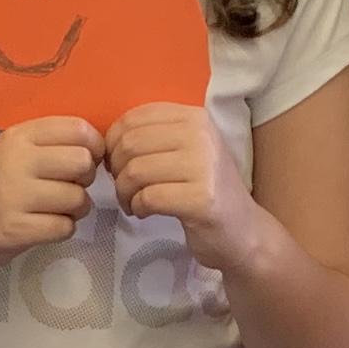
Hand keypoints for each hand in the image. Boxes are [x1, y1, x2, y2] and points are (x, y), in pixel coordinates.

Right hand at [0, 117, 97, 270]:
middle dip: (86, 178)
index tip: (85, 160)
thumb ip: (49, 144)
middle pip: (82, 162)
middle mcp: (15, 161)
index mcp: (18, 137)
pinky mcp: (16, 230)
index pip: (77, 129)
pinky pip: (65, 227)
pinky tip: (45, 226)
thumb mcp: (11, 152)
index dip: (93, 146)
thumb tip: (98, 148)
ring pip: (78, 198)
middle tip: (71, 186)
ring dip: (76, 209)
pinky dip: (62, 229)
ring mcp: (14, 197)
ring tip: (56, 210)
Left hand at [103, 102, 258, 270]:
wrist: (242, 230)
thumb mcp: (185, 150)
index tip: (116, 163)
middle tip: (124, 188)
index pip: (134, 118)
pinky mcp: (200, 198)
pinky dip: (137, 207)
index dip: (113, 142)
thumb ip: (153, 136)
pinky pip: (148, 197)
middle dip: (116, 170)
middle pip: (130, 144)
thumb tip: (107, 140)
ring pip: (135, 171)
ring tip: (132, 203)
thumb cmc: (204, 189)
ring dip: (123, 192)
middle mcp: (201, 135)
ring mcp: (203, 166)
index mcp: (194, 117)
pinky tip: (143, 212)